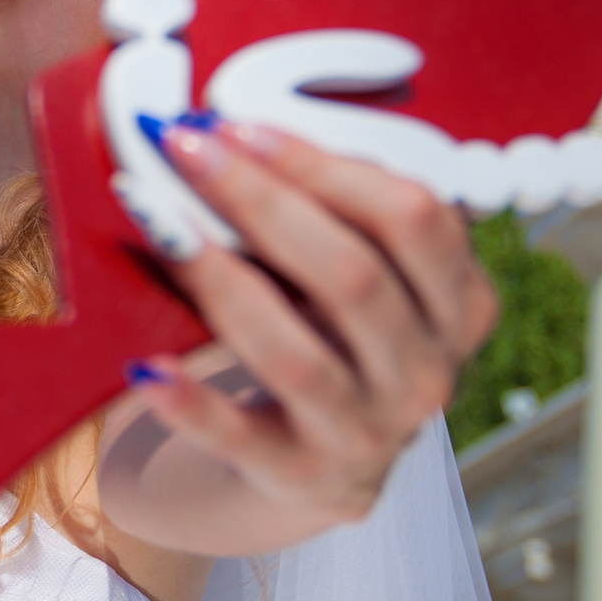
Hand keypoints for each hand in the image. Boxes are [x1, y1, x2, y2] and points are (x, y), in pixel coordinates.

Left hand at [99, 120, 496, 555]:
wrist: (311, 464)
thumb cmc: (329, 336)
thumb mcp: (356, 278)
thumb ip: (323, 213)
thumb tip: (222, 134)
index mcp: (459, 305)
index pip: (412, 217)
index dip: (325, 164)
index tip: (238, 126)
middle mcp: (427, 373)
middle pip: (354, 276)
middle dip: (262, 201)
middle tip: (185, 149)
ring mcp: (368, 433)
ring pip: (297, 354)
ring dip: (220, 279)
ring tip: (156, 222)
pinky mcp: (298, 474)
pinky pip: (237, 436)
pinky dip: (190, 403)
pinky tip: (143, 365)